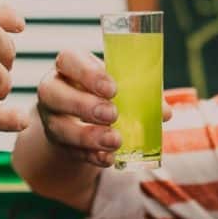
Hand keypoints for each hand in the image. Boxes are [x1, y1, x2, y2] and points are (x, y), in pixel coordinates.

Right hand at [33, 48, 170, 168]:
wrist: (84, 119)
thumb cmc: (104, 93)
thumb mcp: (119, 85)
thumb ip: (140, 92)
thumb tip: (164, 111)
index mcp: (69, 66)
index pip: (67, 59)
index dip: (87, 73)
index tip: (112, 88)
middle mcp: (54, 90)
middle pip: (53, 93)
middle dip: (83, 105)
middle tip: (112, 114)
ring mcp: (52, 118)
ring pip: (60, 127)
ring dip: (88, 136)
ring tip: (114, 140)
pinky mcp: (59, 144)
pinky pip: (71, 151)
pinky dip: (92, 156)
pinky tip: (108, 158)